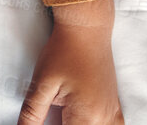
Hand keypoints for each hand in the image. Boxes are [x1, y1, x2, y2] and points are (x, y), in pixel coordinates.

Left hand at [23, 1, 122, 124]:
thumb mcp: (41, 84)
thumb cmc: (64, 52)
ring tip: (63, 116)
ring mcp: (112, 113)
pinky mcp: (115, 107)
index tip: (41, 120)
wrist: (86, 30)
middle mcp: (104, 119)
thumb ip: (32, 113)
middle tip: (51, 115)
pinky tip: (81, 120)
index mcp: (86, 117)